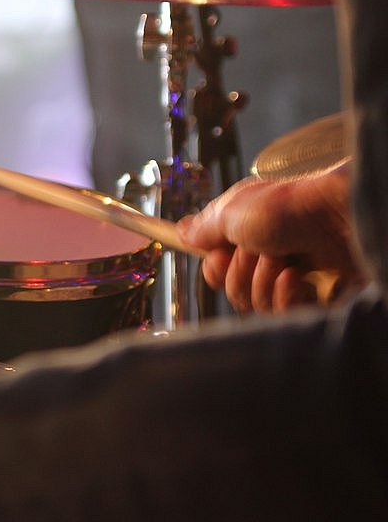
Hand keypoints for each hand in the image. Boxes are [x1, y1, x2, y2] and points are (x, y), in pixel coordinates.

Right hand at [178, 165, 367, 312]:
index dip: (214, 267)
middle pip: (231, 289)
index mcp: (247, 233)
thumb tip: (182, 232)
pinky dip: (284, 296)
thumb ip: (204, 228)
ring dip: (262, 281)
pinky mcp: (311, 298)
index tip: (220, 254)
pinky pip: (279, 314)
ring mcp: (289, 278)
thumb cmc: (289, 207)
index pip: (216, 267)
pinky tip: (298, 278)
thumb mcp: (232, 211)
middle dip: (239, 272)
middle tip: (258, 251)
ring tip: (284, 261)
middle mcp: (266, 256)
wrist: (340, 216)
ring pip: (253, 304)